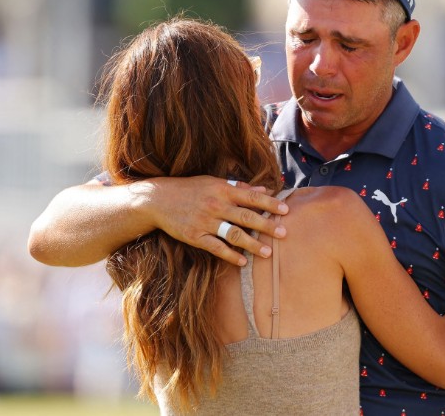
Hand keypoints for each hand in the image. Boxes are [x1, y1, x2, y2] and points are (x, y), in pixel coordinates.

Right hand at [139, 175, 288, 265]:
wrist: (159, 200)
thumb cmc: (190, 189)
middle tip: (283, 233)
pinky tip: (243, 262)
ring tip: (267, 253)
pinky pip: (216, 248)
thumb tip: (263, 188)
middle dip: (266, 225)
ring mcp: (206, 222)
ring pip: (233, 234)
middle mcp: (216, 206)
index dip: (270, 204)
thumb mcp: (214, 182)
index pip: (252, 197)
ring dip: (252, 244)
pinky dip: (230, 255)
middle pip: (246, 217)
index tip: (286, 210)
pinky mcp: (195, 236)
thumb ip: (240, 187)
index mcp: (223, 190)